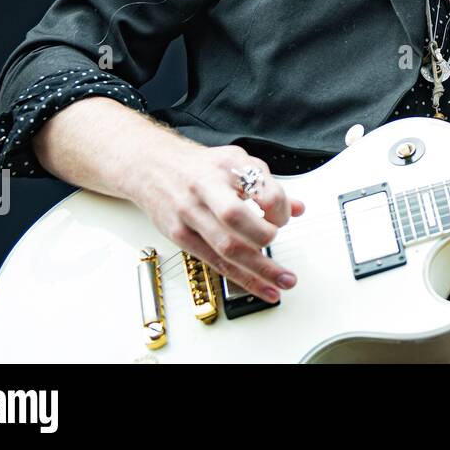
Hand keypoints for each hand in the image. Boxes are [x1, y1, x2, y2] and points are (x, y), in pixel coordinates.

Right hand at [132, 140, 304, 303]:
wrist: (152, 167)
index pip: (261, 189)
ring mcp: (190, 213)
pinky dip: (240, 277)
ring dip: (259, 269)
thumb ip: (268, 186)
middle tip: (278, 240)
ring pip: (226, 247)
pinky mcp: (180, 235)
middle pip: (236, 218)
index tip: (284, 217)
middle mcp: (206, 189)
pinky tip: (258, 286)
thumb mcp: (236, 163)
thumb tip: (297, 209)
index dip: (280, 208)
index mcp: (227, 166)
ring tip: (281, 282)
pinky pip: (214, 262)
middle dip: (264, 237)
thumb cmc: (199, 167)